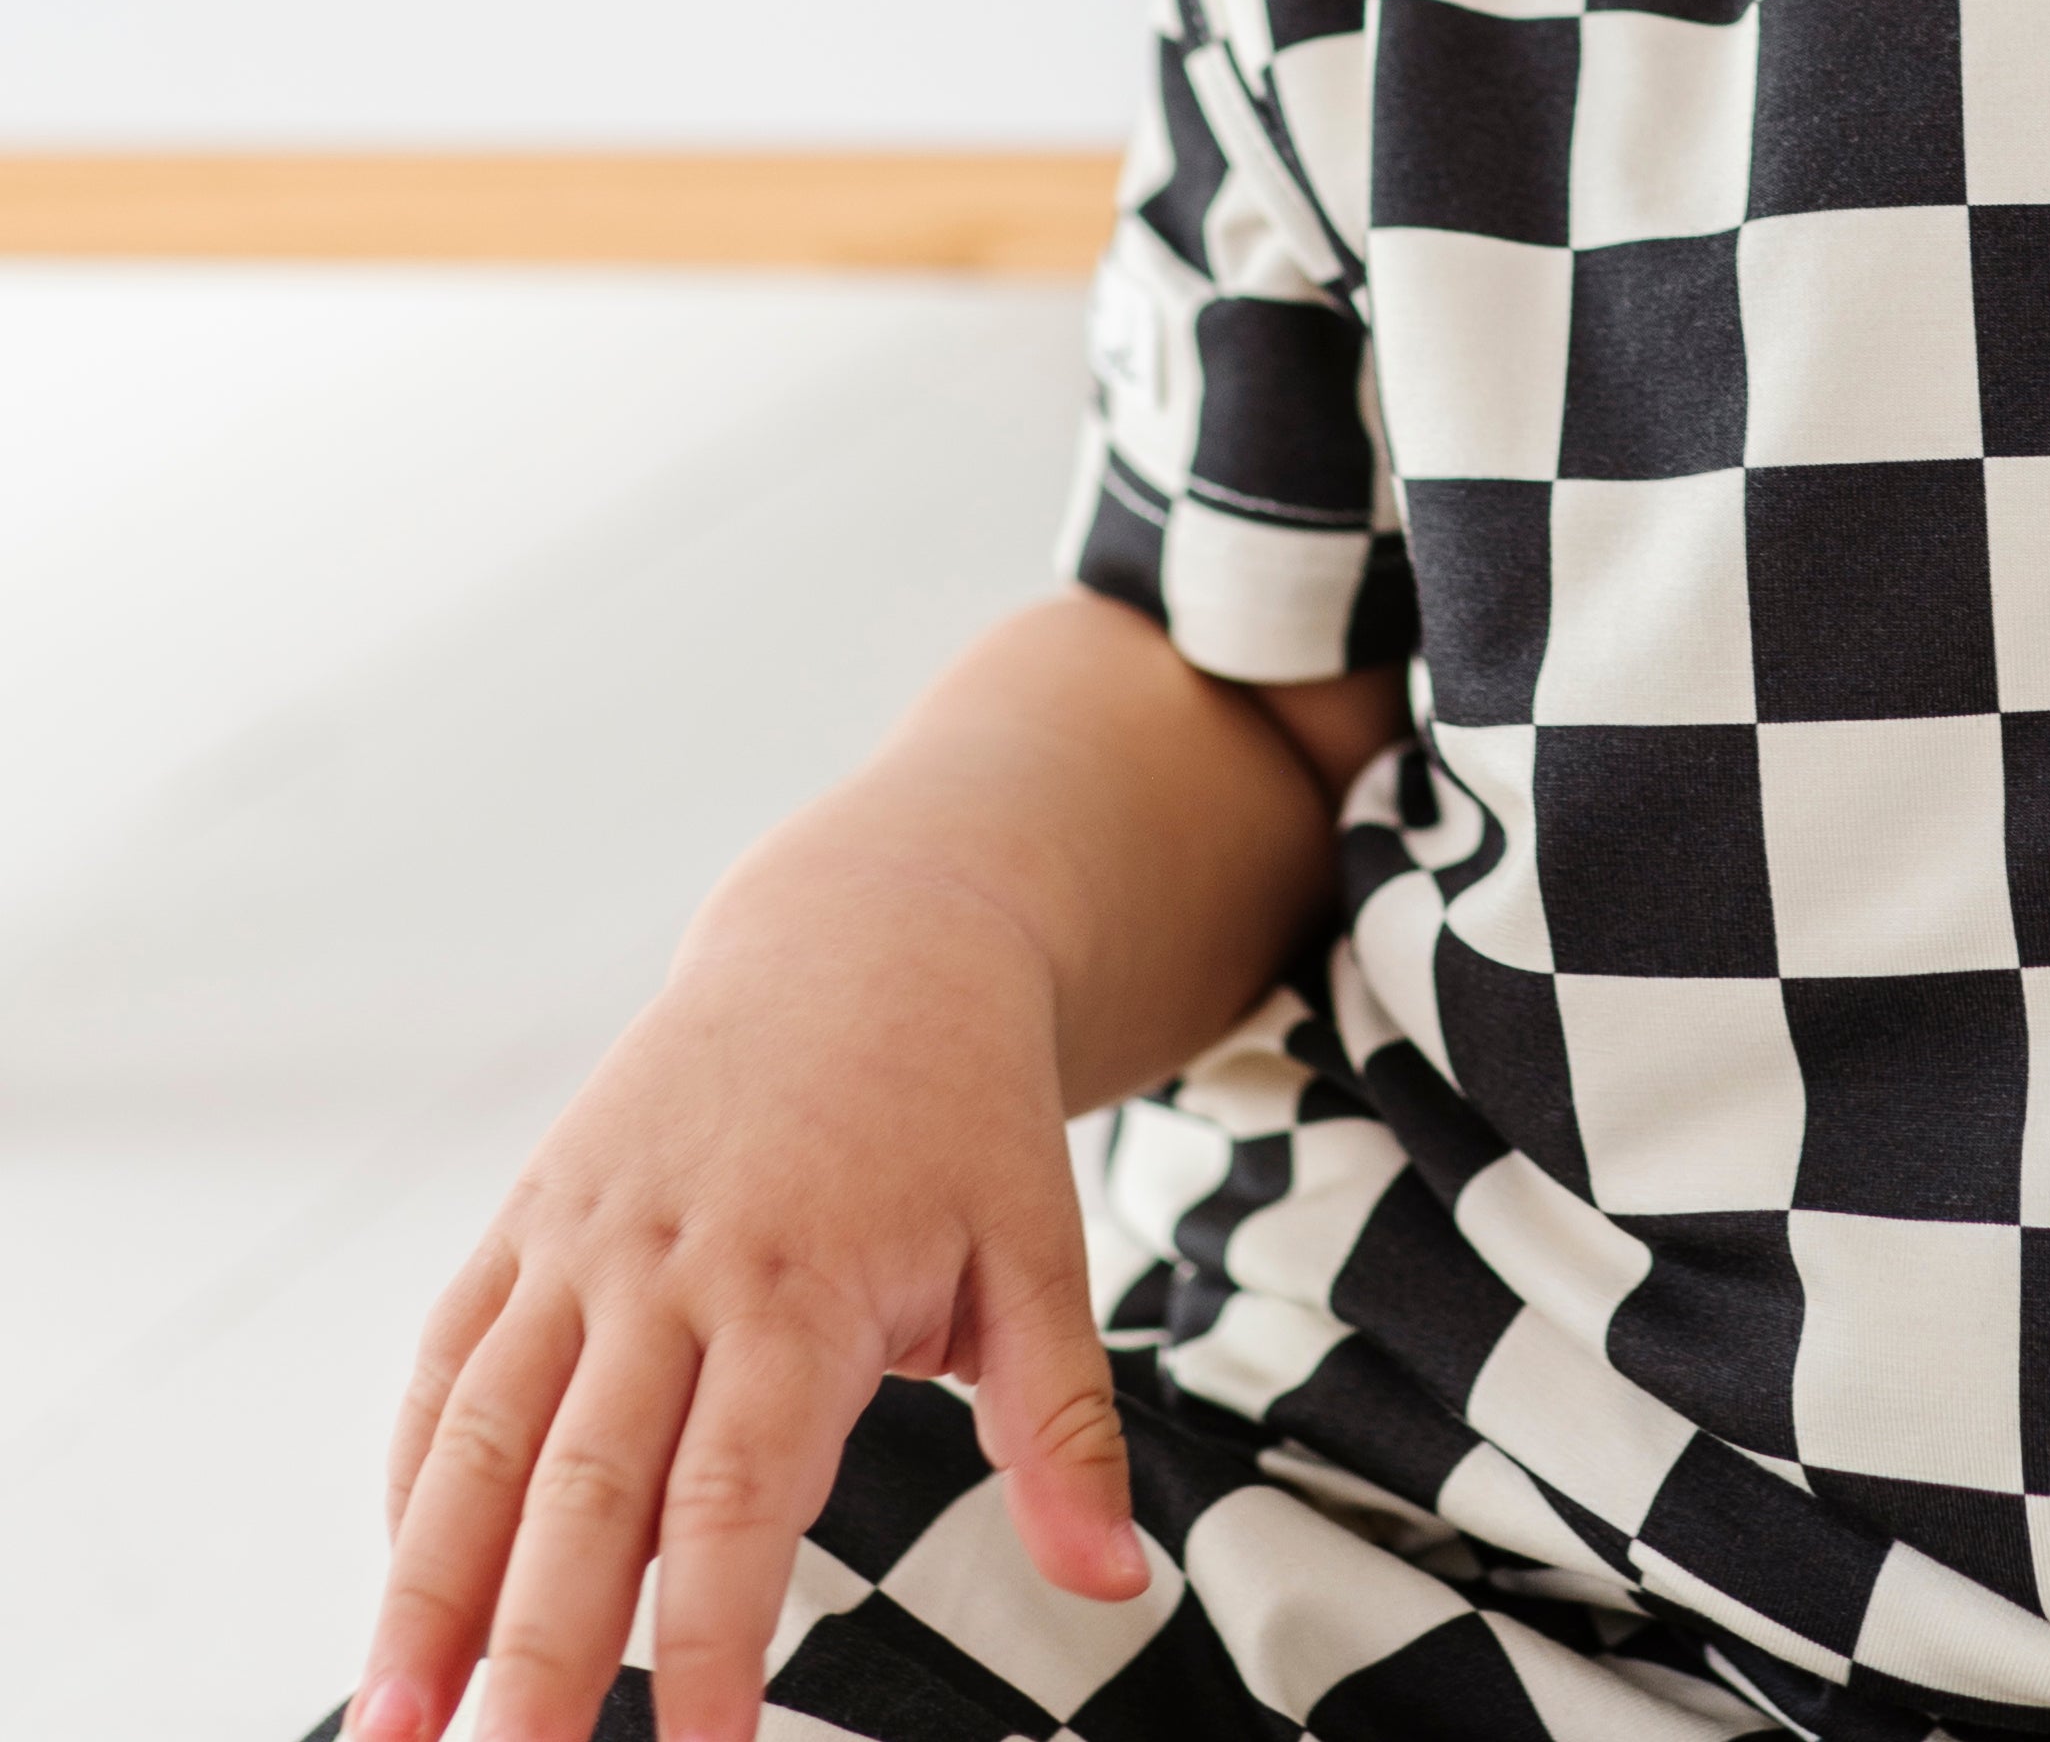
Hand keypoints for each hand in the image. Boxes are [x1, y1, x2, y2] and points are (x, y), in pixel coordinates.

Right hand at [348, 859, 1145, 1741]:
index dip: (709, 1641)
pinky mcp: (534, 1212)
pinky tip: (404, 1590)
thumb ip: (1061, 1426)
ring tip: (393, 1730)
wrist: (873, 928)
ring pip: (485, 1434)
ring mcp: (585, 1237)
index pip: (737, 1500)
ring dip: (426, 1590)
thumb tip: (1116, 1584)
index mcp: (803, 1282)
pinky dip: (416, 1479)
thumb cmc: (964, 1107)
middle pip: (585, 1489)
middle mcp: (672, 1266)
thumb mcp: (1038, 1247)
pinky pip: (453, 1362)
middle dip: (536, 1655)